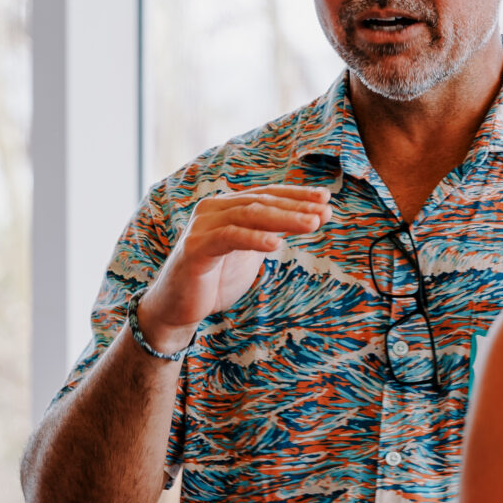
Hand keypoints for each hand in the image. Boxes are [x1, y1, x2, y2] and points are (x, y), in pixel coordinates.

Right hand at [134, 184, 330, 352]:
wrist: (176, 308)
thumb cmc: (213, 280)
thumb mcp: (247, 253)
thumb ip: (268, 233)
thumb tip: (304, 219)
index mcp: (226, 207)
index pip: (266, 195)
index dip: (296, 195)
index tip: (325, 199)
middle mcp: (213, 209)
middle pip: (261, 202)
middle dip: (296, 206)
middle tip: (325, 212)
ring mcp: (202, 226)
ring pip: (248, 214)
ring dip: (283, 218)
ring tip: (312, 224)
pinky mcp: (195, 247)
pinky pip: (230, 237)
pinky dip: (255, 238)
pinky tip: (277, 243)